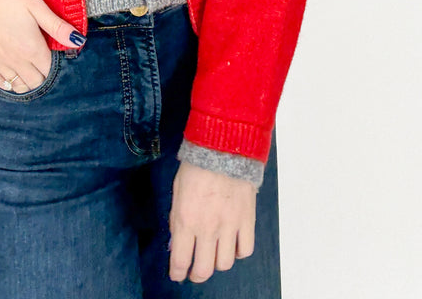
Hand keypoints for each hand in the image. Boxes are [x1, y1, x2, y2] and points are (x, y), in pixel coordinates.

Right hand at [0, 0, 84, 92]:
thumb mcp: (35, 5)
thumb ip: (57, 26)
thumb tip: (78, 40)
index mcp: (32, 50)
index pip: (50, 71)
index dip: (53, 63)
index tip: (51, 51)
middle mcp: (17, 63)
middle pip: (36, 82)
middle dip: (42, 74)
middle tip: (41, 58)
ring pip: (19, 87)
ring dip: (26, 80)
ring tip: (28, 66)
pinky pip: (0, 83)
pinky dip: (8, 81)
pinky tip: (11, 69)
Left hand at [168, 161, 255, 282]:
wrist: (224, 147)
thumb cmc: (196, 166)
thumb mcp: (177, 191)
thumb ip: (176, 220)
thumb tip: (175, 243)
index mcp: (186, 220)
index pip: (180, 260)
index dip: (177, 273)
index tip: (177, 275)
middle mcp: (207, 228)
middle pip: (203, 269)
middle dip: (196, 275)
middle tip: (194, 272)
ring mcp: (229, 226)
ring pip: (225, 264)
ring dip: (217, 263)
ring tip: (213, 254)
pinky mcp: (247, 220)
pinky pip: (245, 250)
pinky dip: (238, 252)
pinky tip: (232, 243)